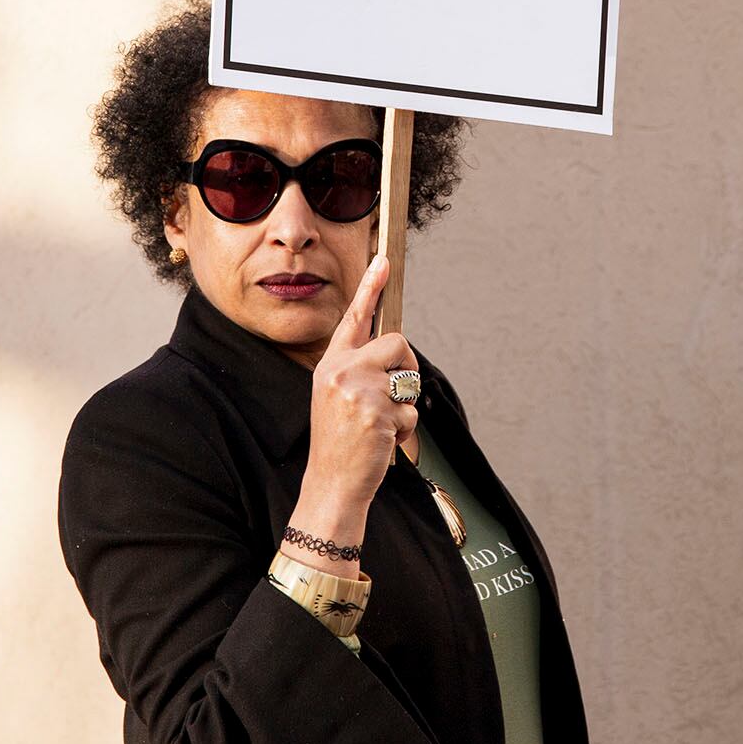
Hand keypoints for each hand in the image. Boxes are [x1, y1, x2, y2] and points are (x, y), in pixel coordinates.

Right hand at [287, 255, 418, 575]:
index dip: (370, 287)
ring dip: (406, 405)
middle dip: (407, 369)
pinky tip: (383, 441)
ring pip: (409, 379)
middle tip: (395, 396)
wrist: (331, 483)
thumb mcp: (335, 397)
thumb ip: (358, 372)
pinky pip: (412, 410)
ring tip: (381, 425)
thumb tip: (395, 354)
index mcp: (330, 365)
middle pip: (397, 343)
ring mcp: (358, 391)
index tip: (384, 259)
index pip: (354, 319)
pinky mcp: (376, 411)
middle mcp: (341, 371)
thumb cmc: (339, 442)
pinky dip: (406, 429)